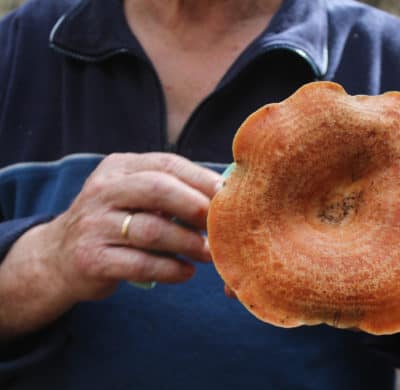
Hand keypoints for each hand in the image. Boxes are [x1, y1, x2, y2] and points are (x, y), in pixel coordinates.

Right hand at [41, 152, 221, 300]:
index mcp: (118, 167)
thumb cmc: (115, 222)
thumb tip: (226, 193)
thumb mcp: (134, 195)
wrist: (59, 256)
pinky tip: (186, 272)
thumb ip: (172, 190)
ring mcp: (94, 225)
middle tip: (220, 225)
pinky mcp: (92, 259)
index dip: (202, 179)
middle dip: (196, 206)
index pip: (167, 164)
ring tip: (208, 253)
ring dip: (188, 243)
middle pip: (158, 189)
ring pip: (152, 230)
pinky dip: (170, 269)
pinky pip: (141, 264)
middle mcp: (103, 190)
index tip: (229, 196)